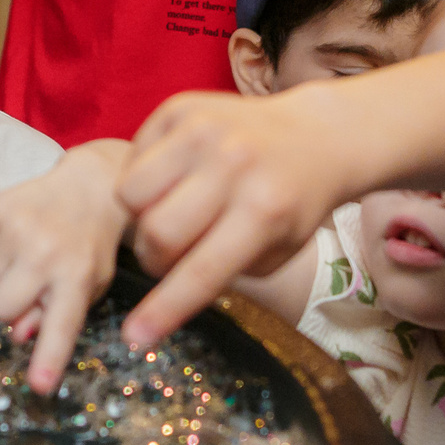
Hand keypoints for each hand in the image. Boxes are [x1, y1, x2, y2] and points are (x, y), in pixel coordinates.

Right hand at [0, 140, 130, 391]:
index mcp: (76, 278)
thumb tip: (19, 334)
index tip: (39, 386)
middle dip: (8, 307)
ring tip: (19, 262)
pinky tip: (4, 244)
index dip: (47, 360)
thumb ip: (57, 315)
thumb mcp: (89, 286)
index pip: (60, 327)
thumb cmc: (88, 247)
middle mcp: (46, 253)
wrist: (89, 188)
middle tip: (27, 288)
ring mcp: (17, 228)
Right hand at [114, 85, 365, 347]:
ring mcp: (204, 129)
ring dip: (141, 216)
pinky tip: (172, 179)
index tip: (134, 337)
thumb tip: (165, 295)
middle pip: (158, 232)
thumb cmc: (291, 206)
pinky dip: (142, 179)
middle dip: (155, 258)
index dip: (165, 309)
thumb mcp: (275, 253)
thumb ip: (222, 273)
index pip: (203, 270)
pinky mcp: (180, 107)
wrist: (314, 135)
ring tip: (169, 213)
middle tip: (171, 257)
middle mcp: (234, 164)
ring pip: (130, 193)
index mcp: (265, 210)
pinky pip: (131, 158)